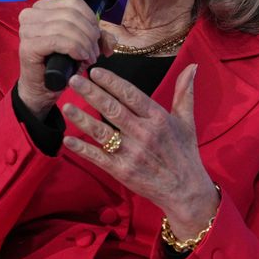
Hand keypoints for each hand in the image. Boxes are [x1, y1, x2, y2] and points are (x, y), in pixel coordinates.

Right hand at [17, 0, 115, 119]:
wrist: (43, 88)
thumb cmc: (60, 64)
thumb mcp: (83, 45)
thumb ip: (99, 38)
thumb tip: (112, 40)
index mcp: (42, 7)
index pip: (73, 2)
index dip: (91, 18)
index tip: (96, 36)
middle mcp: (30, 15)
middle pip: (71, 14)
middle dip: (89, 33)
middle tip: (94, 51)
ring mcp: (26, 30)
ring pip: (65, 27)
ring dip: (84, 43)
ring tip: (90, 57)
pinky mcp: (28, 46)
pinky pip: (58, 40)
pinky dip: (74, 48)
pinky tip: (80, 58)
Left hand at [61, 64, 219, 239]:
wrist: (186, 191)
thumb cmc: (185, 153)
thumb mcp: (187, 121)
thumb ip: (184, 92)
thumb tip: (192, 67)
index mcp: (158, 119)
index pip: (131, 95)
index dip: (112, 82)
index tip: (96, 71)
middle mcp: (144, 134)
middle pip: (113, 110)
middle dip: (92, 93)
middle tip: (74, 80)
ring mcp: (132, 154)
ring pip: (103, 132)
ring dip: (83, 119)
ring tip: (66, 106)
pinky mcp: (123, 171)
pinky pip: (99, 157)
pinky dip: (83, 149)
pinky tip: (68, 140)